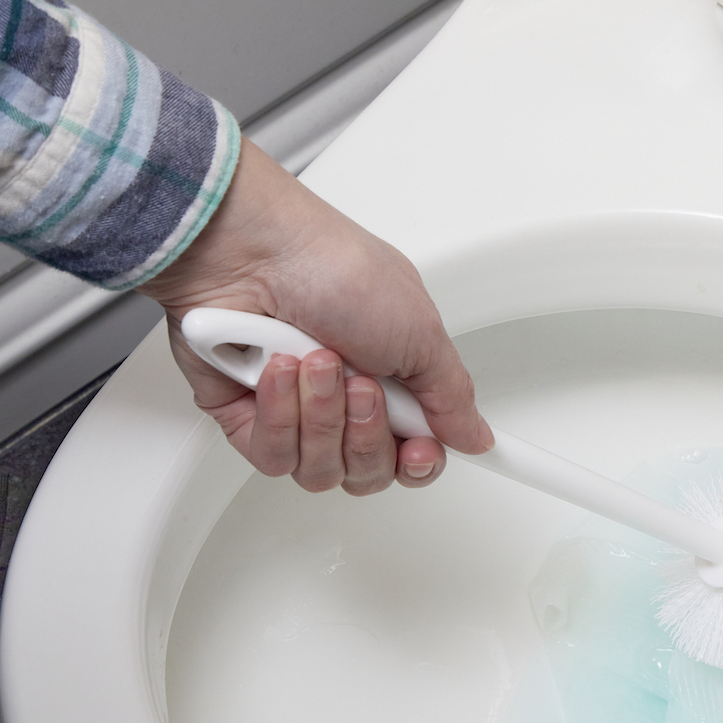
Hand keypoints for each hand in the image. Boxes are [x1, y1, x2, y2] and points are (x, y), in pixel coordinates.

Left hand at [137, 139, 492, 494]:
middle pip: (369, 472)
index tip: (419, 452)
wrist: (253, 250)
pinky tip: (277, 370)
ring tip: (315, 362)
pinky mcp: (246, 417)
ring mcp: (295, 411)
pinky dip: (278, 415)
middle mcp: (345, 401)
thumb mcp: (420, 331)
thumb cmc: (334, 269)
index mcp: (393, 380)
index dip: (418, 463)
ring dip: (321, 417)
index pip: (412, 453)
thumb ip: (451, 396)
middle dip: (367, 433)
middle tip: (362, 386)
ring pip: (320, 470)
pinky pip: (273, 457)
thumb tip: (476, 435)